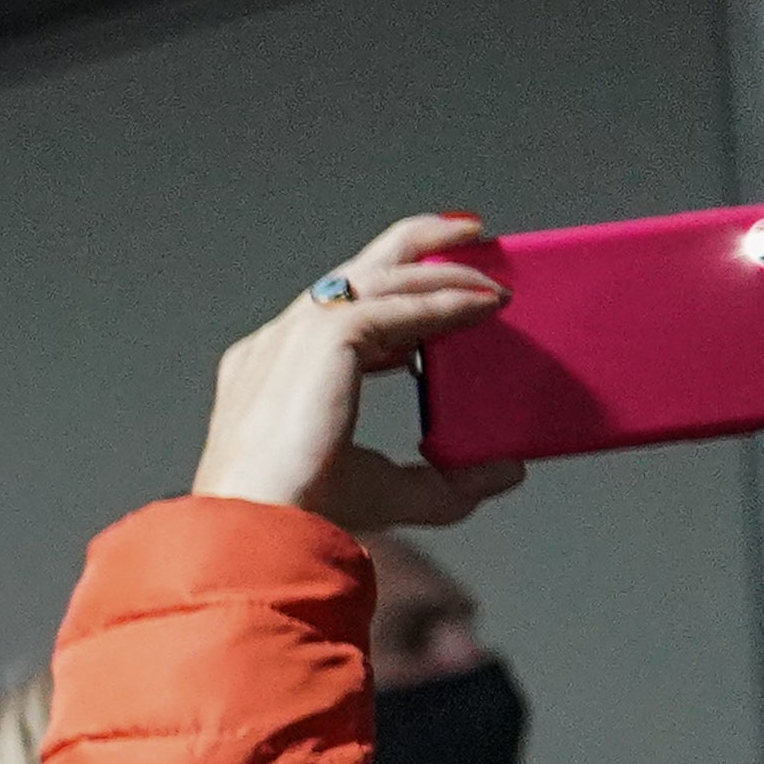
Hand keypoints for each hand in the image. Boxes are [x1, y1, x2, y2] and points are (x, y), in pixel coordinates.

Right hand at [194, 217, 520, 531]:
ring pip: (382, 273)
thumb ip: (444, 482)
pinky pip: (400, 303)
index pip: (338, 312)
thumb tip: (504, 471)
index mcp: (272, 372)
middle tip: (470, 237)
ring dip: (443, 267)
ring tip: (492, 273)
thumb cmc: (296, 515)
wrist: (258, 525)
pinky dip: (448, 300)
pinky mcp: (326, 337)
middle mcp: (279, 342)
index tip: (438, 298)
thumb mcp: (386, 492)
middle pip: (358, 269)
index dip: (395, 298)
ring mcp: (297, 333)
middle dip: (419, 244)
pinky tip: (486, 305)